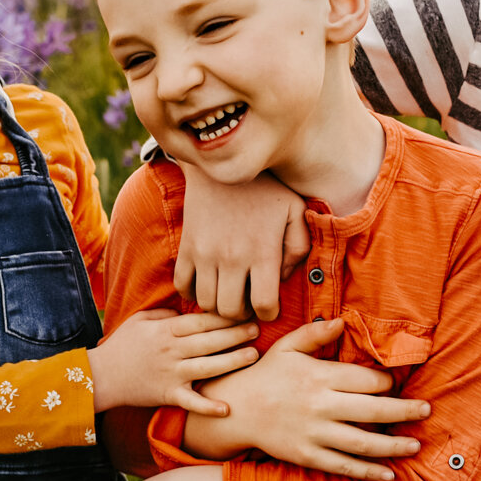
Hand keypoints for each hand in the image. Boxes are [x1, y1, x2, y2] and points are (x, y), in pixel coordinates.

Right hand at [89, 309, 259, 415]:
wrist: (101, 376)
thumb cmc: (121, 345)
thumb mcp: (141, 320)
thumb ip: (166, 313)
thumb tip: (190, 308)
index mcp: (167, 330)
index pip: (202, 320)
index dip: (225, 315)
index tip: (245, 310)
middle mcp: (172, 351)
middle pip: (210, 340)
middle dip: (236, 333)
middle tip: (258, 328)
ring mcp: (171, 374)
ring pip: (208, 366)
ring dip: (232, 361)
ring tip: (253, 355)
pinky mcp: (168, 395)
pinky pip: (191, 402)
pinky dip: (208, 407)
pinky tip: (227, 408)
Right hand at [176, 167, 310, 320]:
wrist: (223, 166)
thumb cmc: (266, 190)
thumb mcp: (294, 212)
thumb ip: (299, 247)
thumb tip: (284, 277)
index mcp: (262, 251)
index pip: (263, 306)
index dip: (268, 314)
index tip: (268, 307)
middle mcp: (232, 257)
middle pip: (230, 311)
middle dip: (241, 314)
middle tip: (247, 303)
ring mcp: (205, 253)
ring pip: (205, 303)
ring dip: (218, 306)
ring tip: (228, 294)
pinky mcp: (187, 247)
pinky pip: (182, 286)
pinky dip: (192, 292)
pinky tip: (206, 283)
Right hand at [185, 318, 430, 479]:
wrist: (233, 409)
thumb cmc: (265, 375)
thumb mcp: (287, 347)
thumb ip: (314, 334)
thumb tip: (342, 323)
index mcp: (319, 376)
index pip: (366, 380)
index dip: (387, 382)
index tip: (397, 384)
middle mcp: (320, 405)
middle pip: (373, 410)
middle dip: (405, 411)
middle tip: (427, 410)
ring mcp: (314, 433)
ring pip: (363, 442)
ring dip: (393, 445)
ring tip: (415, 444)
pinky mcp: (306, 455)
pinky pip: (342, 465)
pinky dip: (367, 471)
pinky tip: (388, 474)